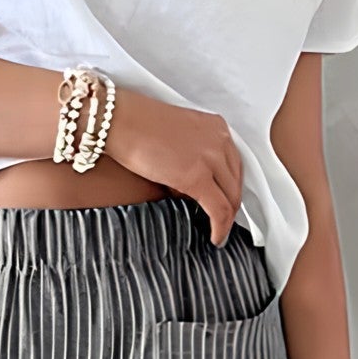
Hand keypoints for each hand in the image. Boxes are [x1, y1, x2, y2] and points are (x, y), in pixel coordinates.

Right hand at [102, 88, 243, 244]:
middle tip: (224, 224)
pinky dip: (220, 228)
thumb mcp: (178, 136)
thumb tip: (191, 189)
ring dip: (227, 220)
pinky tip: (215, 238)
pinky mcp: (197, 177)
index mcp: (215, 127)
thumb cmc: (137, 126)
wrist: (121, 121)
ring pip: (232, 198)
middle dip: (232, 207)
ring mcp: (211, 158)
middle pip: (236, 182)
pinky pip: (219, 210)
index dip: (231, 189)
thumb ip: (193, 156)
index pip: (234, 164)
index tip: (227, 203)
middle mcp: (219, 140)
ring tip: (219, 233)